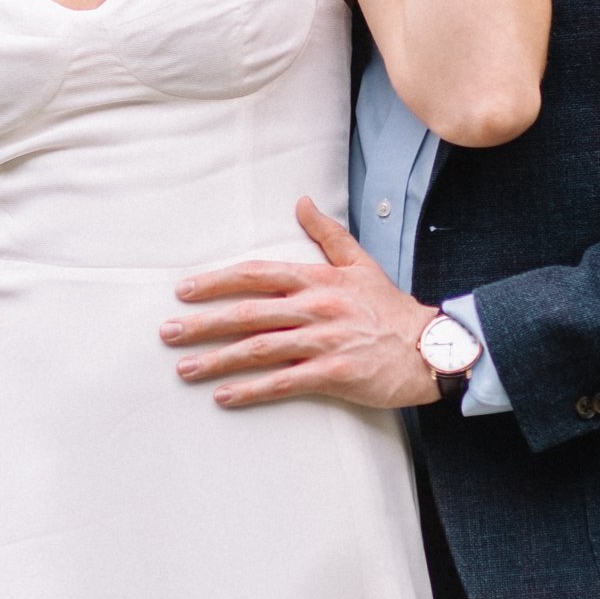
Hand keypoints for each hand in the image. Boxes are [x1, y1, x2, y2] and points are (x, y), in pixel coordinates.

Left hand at [161, 197, 440, 409]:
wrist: (432, 347)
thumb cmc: (391, 308)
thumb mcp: (360, 263)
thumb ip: (327, 234)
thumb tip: (301, 202)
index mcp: (317, 280)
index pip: (256, 275)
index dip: (217, 282)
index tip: (184, 291)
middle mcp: (316, 308)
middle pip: (248, 313)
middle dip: (202, 323)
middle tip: (167, 333)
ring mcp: (325, 341)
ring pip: (260, 349)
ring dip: (218, 360)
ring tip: (185, 369)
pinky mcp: (335, 373)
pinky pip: (285, 382)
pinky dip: (252, 390)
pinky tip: (225, 396)